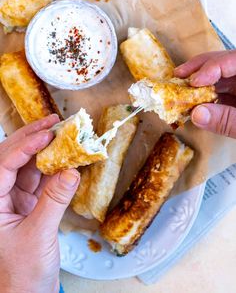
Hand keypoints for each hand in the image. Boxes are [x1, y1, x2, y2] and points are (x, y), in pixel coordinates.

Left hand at [0, 115, 79, 292]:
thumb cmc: (21, 275)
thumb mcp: (38, 236)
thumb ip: (55, 201)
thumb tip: (72, 171)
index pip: (2, 165)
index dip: (25, 146)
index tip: (47, 133)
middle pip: (12, 159)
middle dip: (32, 139)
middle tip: (53, 122)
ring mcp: (13, 200)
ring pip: (28, 167)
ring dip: (46, 151)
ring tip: (63, 135)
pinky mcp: (28, 205)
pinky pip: (41, 180)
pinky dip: (55, 170)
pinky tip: (67, 160)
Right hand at [175, 51, 235, 137]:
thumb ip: (227, 120)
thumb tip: (197, 114)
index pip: (233, 59)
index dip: (212, 67)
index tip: (194, 81)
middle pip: (222, 63)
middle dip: (199, 68)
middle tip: (178, 76)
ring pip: (219, 77)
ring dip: (198, 84)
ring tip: (179, 88)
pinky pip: (220, 92)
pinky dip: (204, 97)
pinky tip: (191, 102)